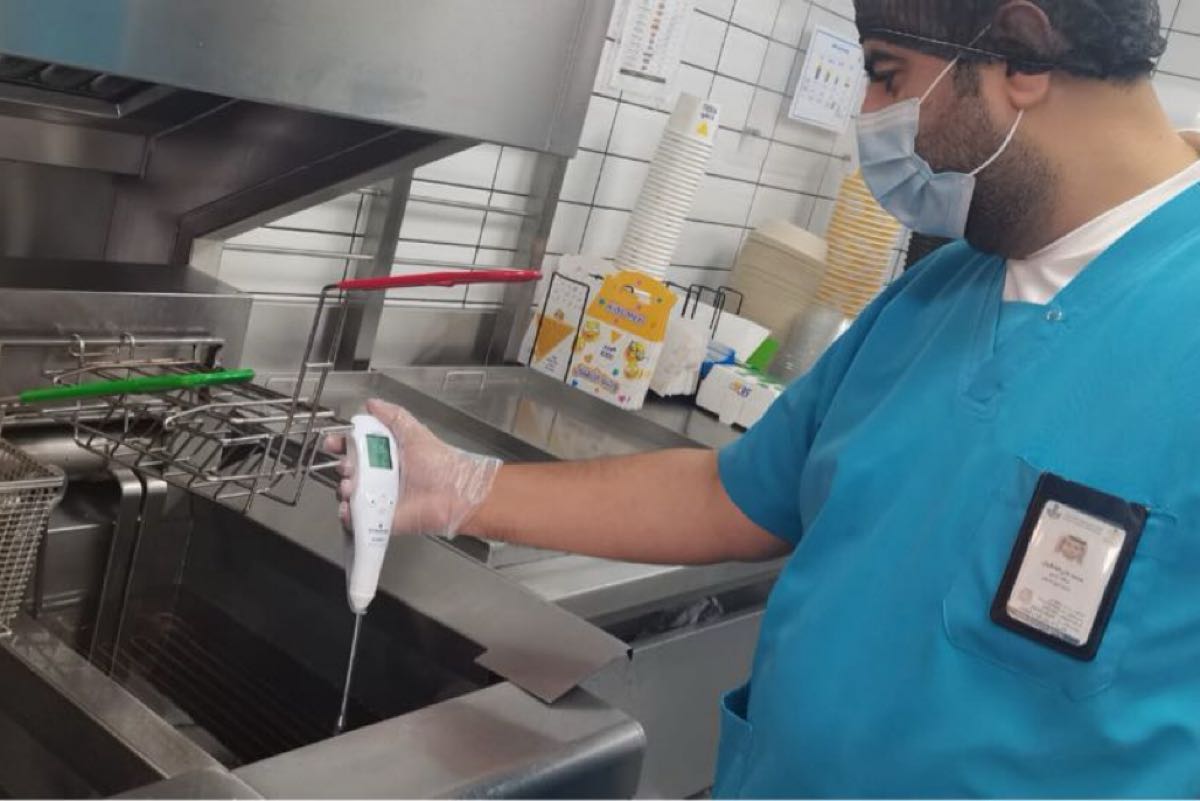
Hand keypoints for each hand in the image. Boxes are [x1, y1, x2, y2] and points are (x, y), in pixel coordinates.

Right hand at [325, 399, 500, 537]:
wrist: (456, 493)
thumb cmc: (441, 464)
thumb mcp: (414, 432)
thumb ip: (393, 416)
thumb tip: (372, 404)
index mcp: (388, 454)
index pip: (356, 447)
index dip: (342, 444)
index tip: (333, 442)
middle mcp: (382, 476)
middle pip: (350, 471)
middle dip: (343, 467)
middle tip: (348, 466)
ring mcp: (381, 498)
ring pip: (351, 494)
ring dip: (345, 489)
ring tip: (352, 485)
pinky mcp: (383, 518)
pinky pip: (359, 519)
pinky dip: (348, 515)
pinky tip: (349, 507)